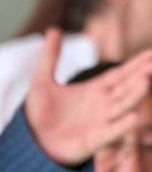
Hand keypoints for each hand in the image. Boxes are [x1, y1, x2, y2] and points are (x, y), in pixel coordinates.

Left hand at [26, 28, 151, 166]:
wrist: (32, 142)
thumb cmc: (40, 113)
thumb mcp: (42, 80)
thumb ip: (51, 57)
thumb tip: (53, 29)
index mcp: (94, 90)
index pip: (121, 74)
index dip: (137, 63)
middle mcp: (103, 105)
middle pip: (128, 86)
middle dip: (143, 74)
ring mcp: (101, 123)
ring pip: (123, 105)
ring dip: (136, 93)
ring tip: (147, 78)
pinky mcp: (94, 141)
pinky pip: (111, 132)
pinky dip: (123, 125)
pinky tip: (135, 117)